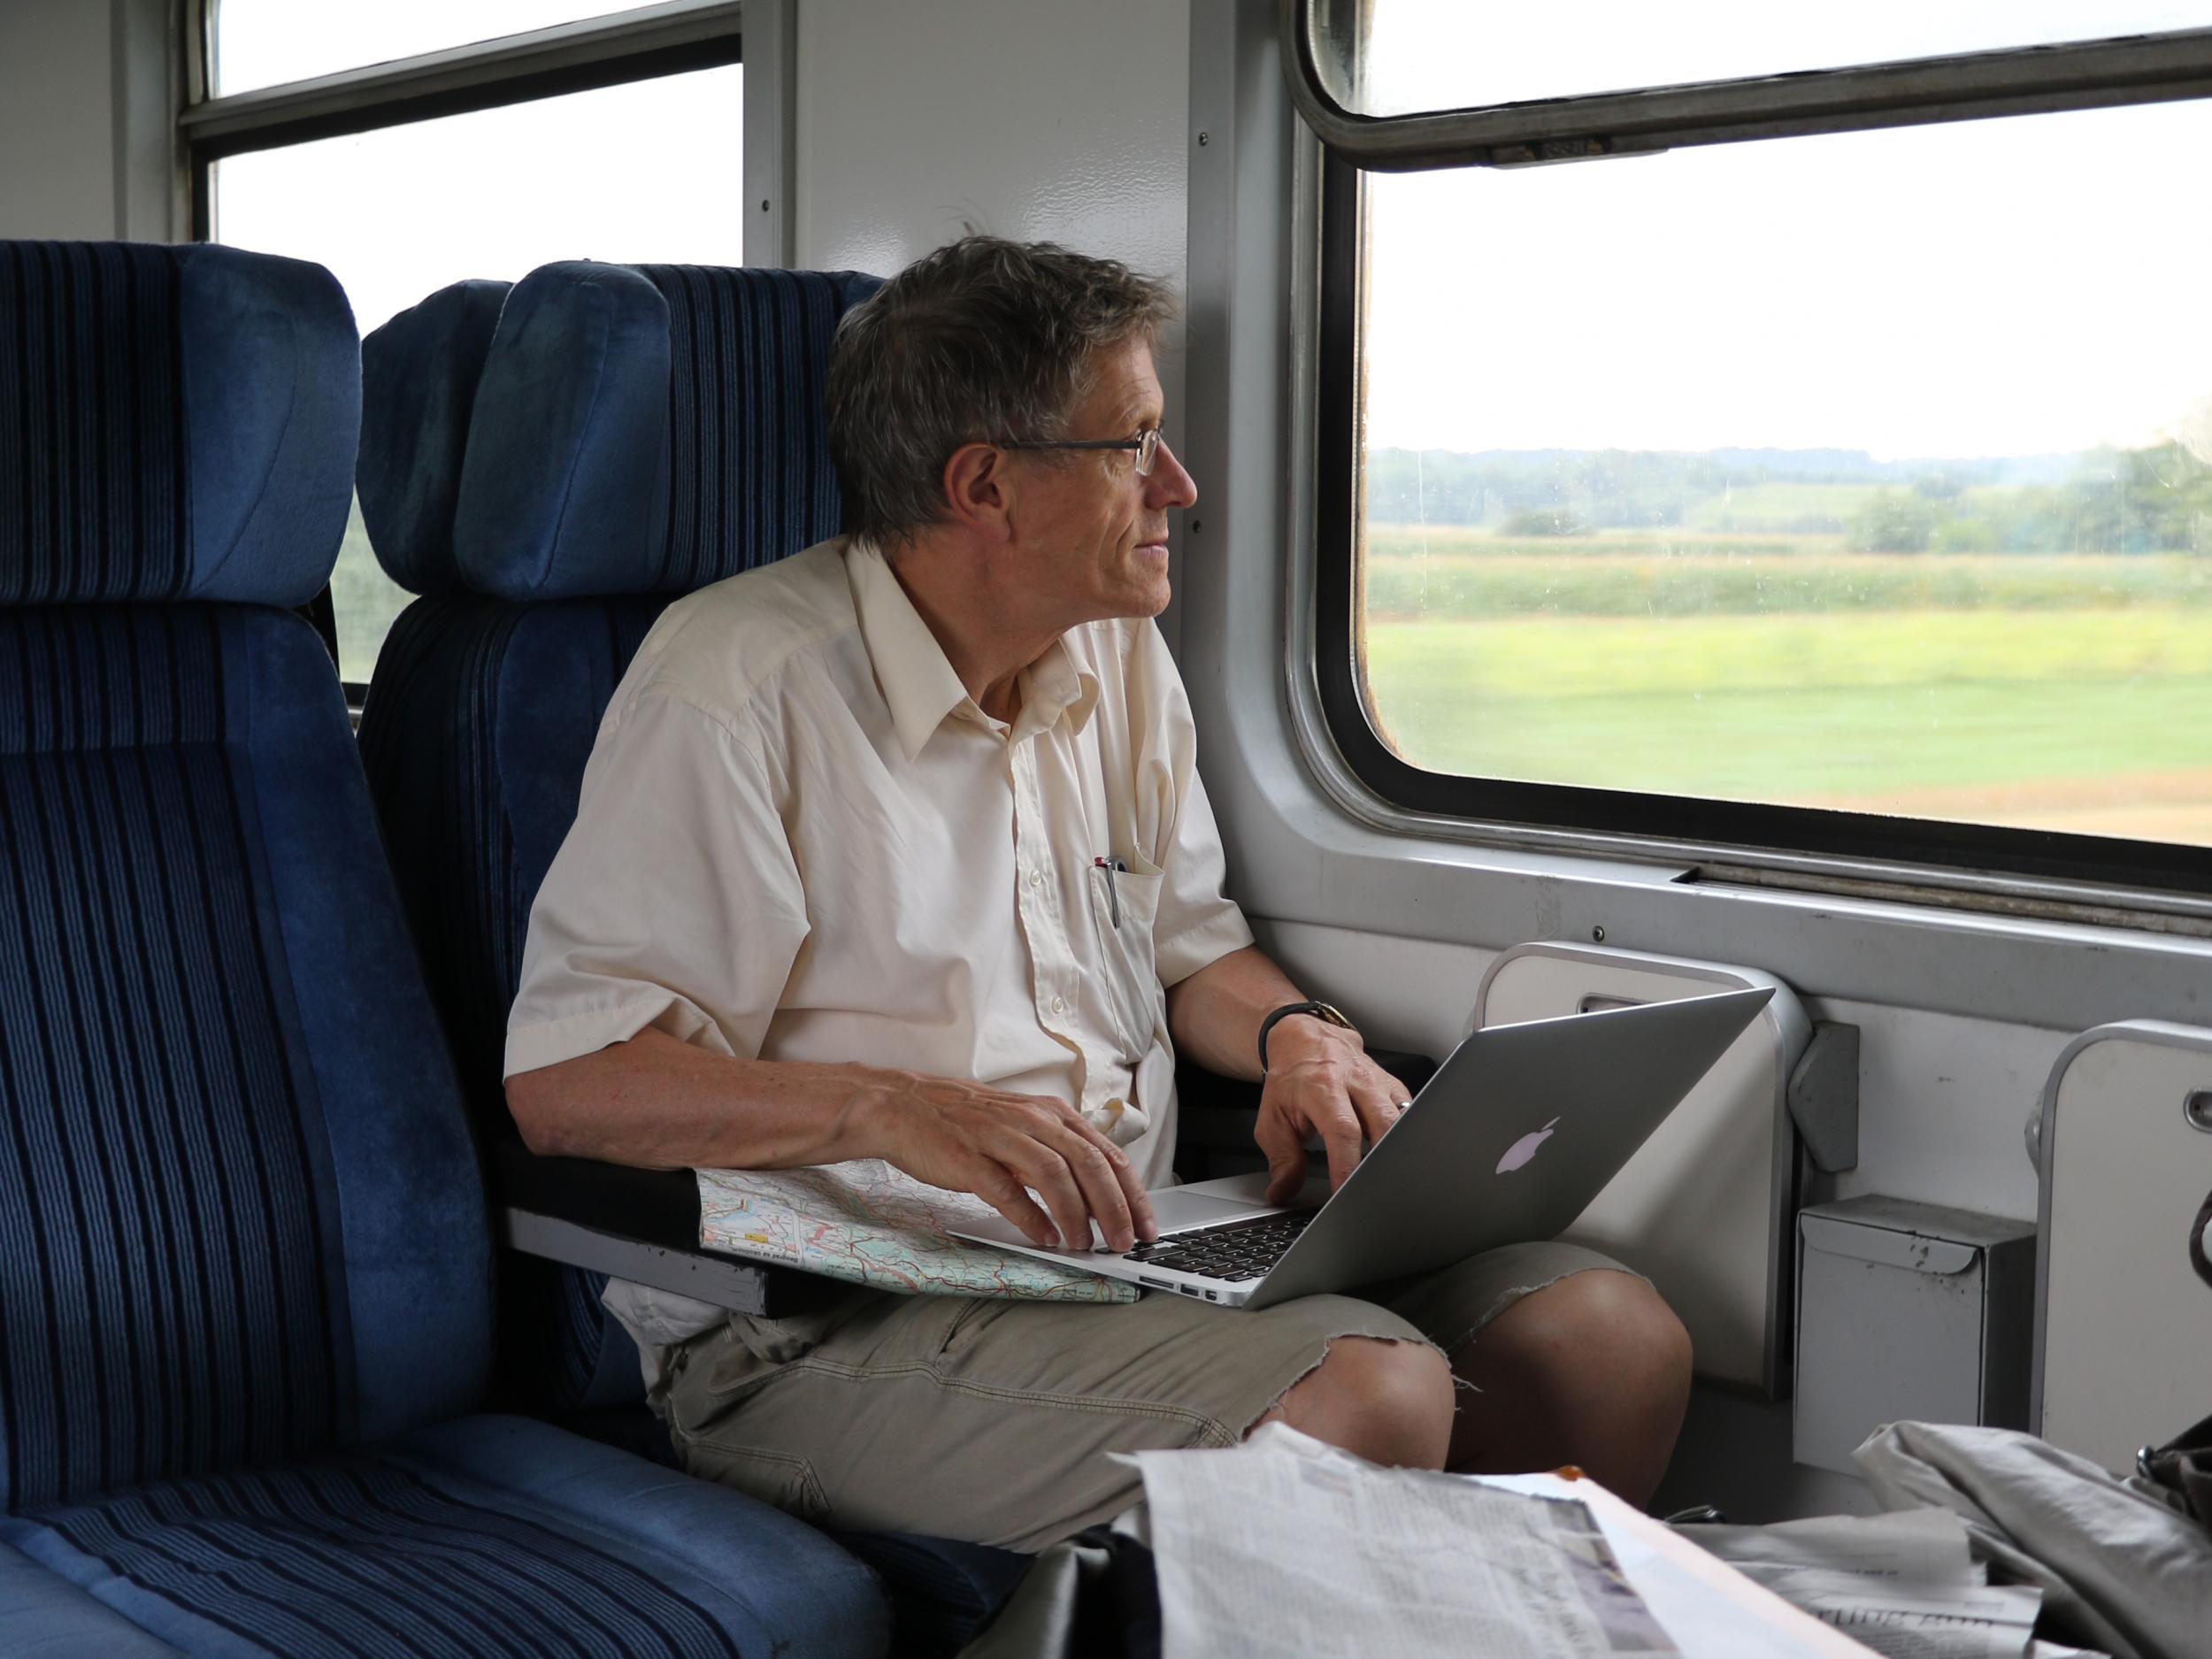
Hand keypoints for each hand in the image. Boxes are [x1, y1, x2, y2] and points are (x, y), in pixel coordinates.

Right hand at [858, 1071, 1157, 1252]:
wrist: (903, 1106)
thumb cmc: (967, 1123)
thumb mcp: (1023, 1127)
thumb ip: (1059, 1153)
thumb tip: (1100, 1195)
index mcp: (1051, 1114)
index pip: (1106, 1154)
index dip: (1132, 1193)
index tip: (1146, 1226)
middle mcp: (1032, 1120)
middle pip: (1088, 1163)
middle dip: (1114, 1208)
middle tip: (1125, 1242)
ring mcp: (999, 1137)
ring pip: (1054, 1175)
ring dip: (1076, 1215)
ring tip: (1084, 1245)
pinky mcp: (968, 1157)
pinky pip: (1006, 1189)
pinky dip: (1030, 1216)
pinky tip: (1044, 1238)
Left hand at [1253, 1019, 1411, 1204]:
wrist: (1304, 1039)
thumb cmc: (1290, 1079)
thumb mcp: (1273, 1119)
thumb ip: (1282, 1159)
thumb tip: (1283, 1192)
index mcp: (1322, 1086)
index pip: (1342, 1131)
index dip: (1347, 1166)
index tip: (1345, 1193)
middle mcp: (1355, 1080)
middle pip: (1383, 1123)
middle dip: (1382, 1161)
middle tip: (1372, 1190)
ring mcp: (1378, 1081)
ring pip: (1402, 1118)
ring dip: (1397, 1150)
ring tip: (1388, 1178)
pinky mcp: (1392, 1085)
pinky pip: (1409, 1111)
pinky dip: (1406, 1135)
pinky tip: (1398, 1154)